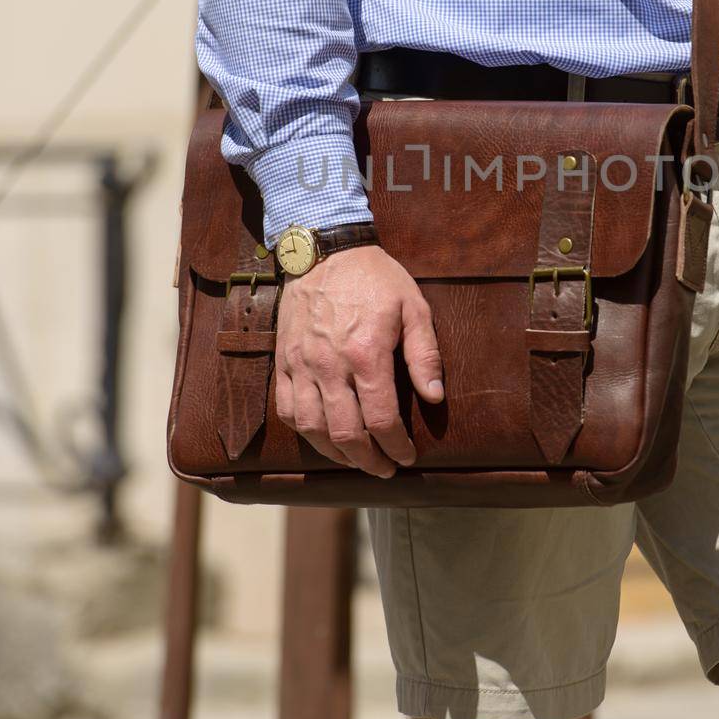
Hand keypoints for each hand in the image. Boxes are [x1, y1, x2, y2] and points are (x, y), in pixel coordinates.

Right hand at [274, 246, 443, 475]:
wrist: (325, 249)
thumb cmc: (375, 277)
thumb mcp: (413, 306)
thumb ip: (425, 354)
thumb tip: (434, 397)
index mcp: (366, 353)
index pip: (381, 418)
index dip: (396, 446)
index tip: (408, 457)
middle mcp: (330, 365)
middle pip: (346, 433)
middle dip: (368, 460)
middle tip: (384, 469)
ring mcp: (302, 364)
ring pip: (312, 428)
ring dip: (335, 453)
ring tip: (356, 460)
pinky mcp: (284, 360)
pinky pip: (287, 408)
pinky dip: (304, 431)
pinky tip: (321, 437)